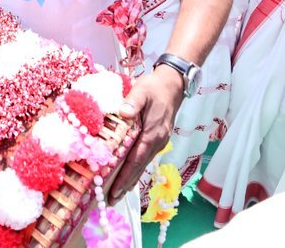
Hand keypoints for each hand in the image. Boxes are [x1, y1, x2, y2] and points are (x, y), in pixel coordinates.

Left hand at [109, 66, 185, 202]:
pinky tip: (129, 177)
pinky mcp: (157, 139)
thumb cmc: (155, 87)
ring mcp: (159, 142)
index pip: (136, 159)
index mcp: (153, 133)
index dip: (125, 176)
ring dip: (130, 180)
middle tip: (112, 200)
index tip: (115, 189)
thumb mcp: (142, 90)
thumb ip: (132, 102)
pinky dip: (135, 169)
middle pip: (139, 168)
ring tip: (118, 195)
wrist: (173, 84)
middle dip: (126, 185)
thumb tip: (123, 113)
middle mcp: (157, 141)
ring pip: (142, 165)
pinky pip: (144, 158)